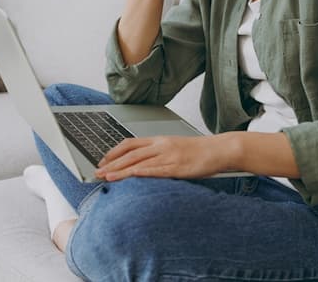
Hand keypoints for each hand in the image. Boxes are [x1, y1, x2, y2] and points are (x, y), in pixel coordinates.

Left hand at [95, 135, 229, 180]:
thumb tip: (140, 163)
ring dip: (121, 170)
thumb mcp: (174, 147)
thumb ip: (157, 153)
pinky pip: (157, 169)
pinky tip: (132, 176)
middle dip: (111, 164)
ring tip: (107, 177)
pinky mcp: (178, 167)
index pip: (130, 143)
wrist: (219, 149)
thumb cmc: (198, 151)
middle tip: (97, 172)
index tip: (102, 161)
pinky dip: (142, 172)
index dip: (113, 152)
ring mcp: (169, 156)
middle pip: (130, 153)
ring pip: (140, 162)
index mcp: (159, 140)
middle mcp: (161, 145)